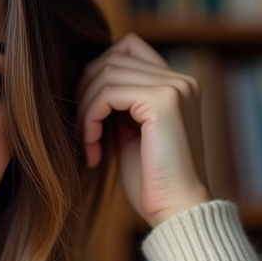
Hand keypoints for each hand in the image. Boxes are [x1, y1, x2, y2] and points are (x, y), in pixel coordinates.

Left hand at [76, 33, 211, 227]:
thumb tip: (85, 79)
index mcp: (176, 85)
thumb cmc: (151, 181)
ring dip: (86, 109)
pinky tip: (93, 150)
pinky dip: (90, 119)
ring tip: (88, 144)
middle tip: (81, 131)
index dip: (97, 74)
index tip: (88, 114)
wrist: (176, 212)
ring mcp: (175, 87)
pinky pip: (108, 93)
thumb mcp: (129, 132)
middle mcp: (181, 80)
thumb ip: (117, 103)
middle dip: (85, 92)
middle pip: (112, 58)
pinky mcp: (164, 101)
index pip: (127, 48)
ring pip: (106, 73)